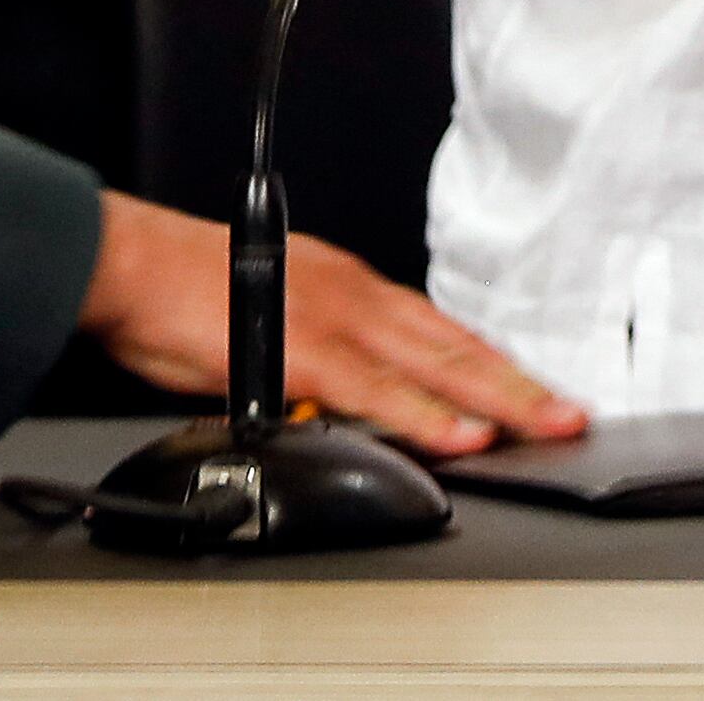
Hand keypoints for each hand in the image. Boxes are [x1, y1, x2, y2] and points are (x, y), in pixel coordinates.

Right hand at [74, 191, 587, 454]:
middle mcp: (360, 300)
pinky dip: (428, 416)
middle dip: (520, 384)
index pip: (440, 333)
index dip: (491, 364)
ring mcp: (339, 323)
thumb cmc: (184, 294)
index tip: (532, 389)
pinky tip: (466, 436)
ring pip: (439, 366)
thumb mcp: (271, 324)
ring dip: (500, 399)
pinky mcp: (308, 351)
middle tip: (571, 412)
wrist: (132, 268)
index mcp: (352, 292)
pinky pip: (380, 391)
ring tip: (547, 425)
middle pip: (459, 347)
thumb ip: (312, 362)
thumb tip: (332, 405)